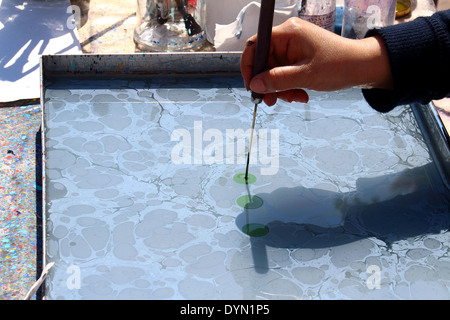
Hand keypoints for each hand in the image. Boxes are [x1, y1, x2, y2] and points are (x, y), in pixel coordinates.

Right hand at [241, 17, 392, 105]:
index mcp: (288, 33)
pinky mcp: (298, 59)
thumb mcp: (305, 76)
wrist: (363, 68)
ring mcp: (293, 49)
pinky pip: (285, 75)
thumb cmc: (340, 65)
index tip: (251, 86)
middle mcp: (288, 38)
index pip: (256, 45)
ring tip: (294, 99)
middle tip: (272, 101)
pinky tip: (300, 95)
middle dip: (268, 84)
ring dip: (280, 89)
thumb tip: (254, 84)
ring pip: (274, 72)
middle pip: (264, 62)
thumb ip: (277, 80)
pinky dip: (289, 87)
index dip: (249, 66)